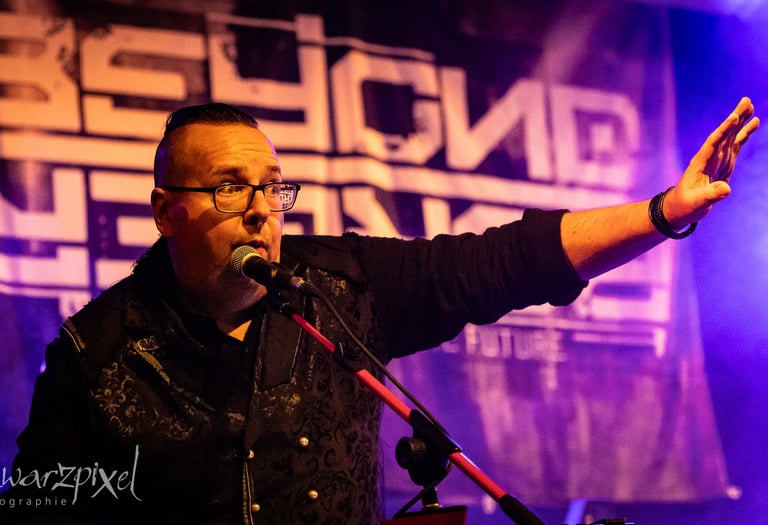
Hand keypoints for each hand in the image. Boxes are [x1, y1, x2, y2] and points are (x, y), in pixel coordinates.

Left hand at [664, 97, 759, 228]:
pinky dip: (745, 134)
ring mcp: (718, 159)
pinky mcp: (725, 164)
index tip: (733, 118)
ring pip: (731, 136)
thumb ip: (711, 195)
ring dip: (740, 121)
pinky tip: (754, 122)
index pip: (713, 144)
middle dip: (734, 118)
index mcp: (701, 163)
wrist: (680, 208)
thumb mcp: (697, 203)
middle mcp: (710, 157)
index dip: (723, 131)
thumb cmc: (685, 206)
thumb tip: (726, 189)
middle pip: (723, 134)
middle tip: (746, 100)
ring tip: (750, 105)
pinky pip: (736, 145)